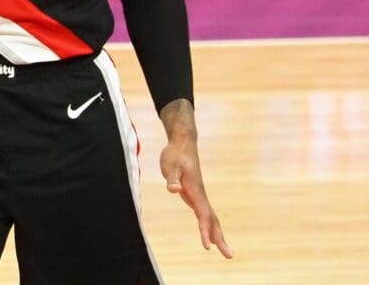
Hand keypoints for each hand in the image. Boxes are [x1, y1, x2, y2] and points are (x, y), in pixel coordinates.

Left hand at [159, 101, 231, 258]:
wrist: (182, 143)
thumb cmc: (175, 154)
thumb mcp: (170, 165)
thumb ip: (172, 179)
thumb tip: (174, 191)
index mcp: (195, 191)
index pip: (202, 215)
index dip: (205, 231)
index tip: (207, 247)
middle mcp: (200, 195)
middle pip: (212, 220)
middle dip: (219, 238)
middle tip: (229, 256)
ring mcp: (198, 195)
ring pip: (210, 217)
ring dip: (216, 233)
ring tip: (222, 249)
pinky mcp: (195, 194)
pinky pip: (204, 213)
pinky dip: (208, 225)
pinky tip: (208, 233)